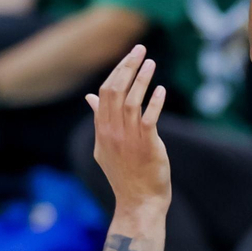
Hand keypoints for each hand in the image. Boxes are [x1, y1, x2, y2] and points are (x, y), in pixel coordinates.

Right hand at [86, 45, 169, 210]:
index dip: (117, 70)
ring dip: (142, 78)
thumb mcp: (103, 146)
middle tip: (140, 49)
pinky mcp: (146, 145)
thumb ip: (99, 119)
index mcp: (102, 129)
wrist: (138, 200)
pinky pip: (150, 117)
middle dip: (128, 66)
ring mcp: (128, 138)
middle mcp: (112, 131)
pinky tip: (161, 89)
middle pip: (116, 90)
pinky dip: (155, 101)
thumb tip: (90, 96)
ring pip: (132, 100)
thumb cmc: (124, 173)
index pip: (105, 91)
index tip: (129, 56)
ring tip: (151, 62)